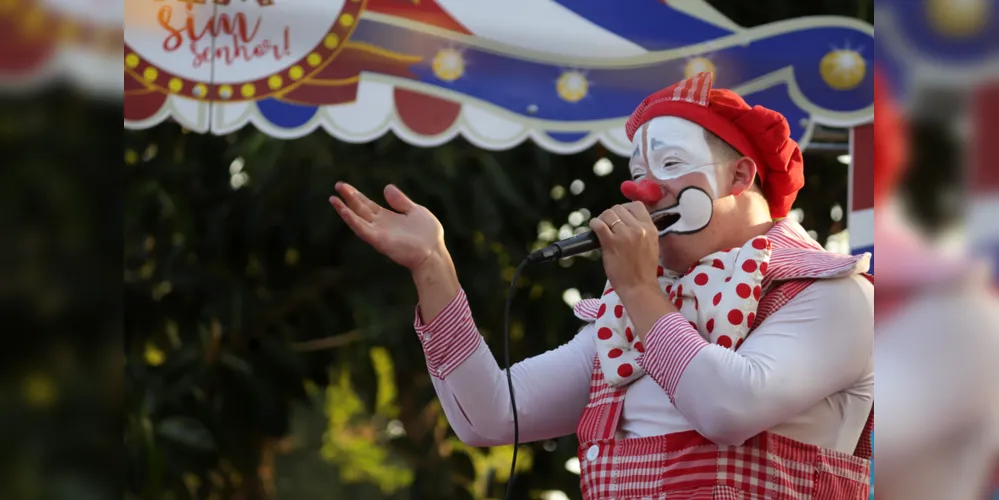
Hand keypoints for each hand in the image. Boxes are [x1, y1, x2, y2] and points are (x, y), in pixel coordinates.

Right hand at [330, 182, 446, 271]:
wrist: (433, 253)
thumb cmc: (428, 235)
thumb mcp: (415, 210)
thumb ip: (400, 201)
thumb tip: (386, 187)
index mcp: (388, 217)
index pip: (368, 205)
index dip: (357, 195)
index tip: (345, 186)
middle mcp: (380, 225)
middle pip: (360, 209)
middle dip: (349, 197)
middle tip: (337, 185)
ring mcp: (378, 233)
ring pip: (357, 219)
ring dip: (344, 209)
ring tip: (332, 198)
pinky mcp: (378, 240)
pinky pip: (362, 229)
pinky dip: (351, 220)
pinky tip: (343, 210)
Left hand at [589, 202, 660, 293]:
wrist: (639, 287)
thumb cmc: (643, 270)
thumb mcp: (651, 245)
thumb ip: (642, 231)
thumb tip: (626, 220)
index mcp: (650, 228)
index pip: (636, 205)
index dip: (625, 209)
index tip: (619, 218)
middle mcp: (639, 229)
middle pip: (619, 208)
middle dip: (611, 215)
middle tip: (608, 226)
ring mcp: (625, 235)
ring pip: (608, 214)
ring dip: (602, 219)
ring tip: (601, 229)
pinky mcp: (611, 242)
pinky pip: (598, 224)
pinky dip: (594, 224)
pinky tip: (594, 230)